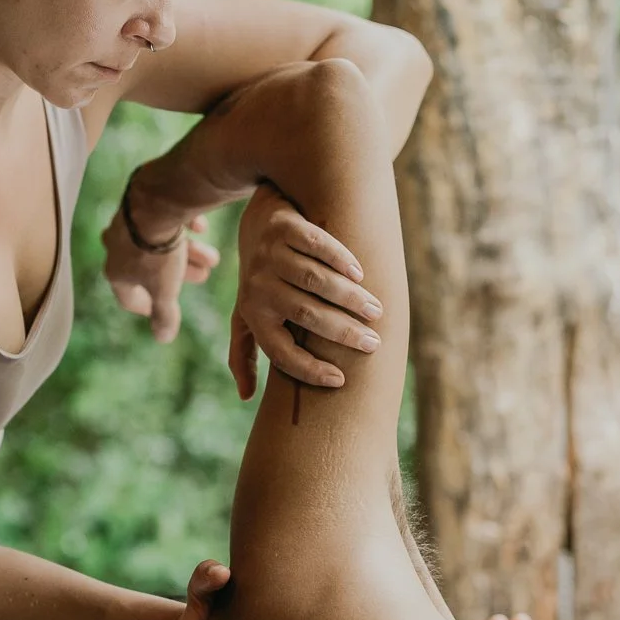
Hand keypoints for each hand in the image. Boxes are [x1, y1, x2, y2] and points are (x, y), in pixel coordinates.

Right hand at [102, 179, 218, 345]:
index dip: (146, 307)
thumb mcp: (165, 288)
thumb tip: (163, 338)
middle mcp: (116, 246)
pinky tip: (199, 227)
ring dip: (188, 252)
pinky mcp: (140, 200)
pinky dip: (182, 225)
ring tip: (213, 257)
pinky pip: (163, 216)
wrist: (157, 201)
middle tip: (204, 276)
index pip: (127, 296)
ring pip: (160, 242)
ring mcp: (128, 222)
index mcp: (117, 270)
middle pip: (151, 267)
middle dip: (180, 274)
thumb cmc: (157, 250)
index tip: (162, 310)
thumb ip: (164, 314)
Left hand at [228, 185, 383, 399]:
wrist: (256, 223)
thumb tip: (244, 397)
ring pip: (315, 280)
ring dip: (349, 298)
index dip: (309, 370)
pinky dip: (340, 259)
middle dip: (343, 332)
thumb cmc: (261, 281)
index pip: (280, 352)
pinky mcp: (283, 227)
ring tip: (375, 311)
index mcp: (253, 315)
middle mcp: (258, 286)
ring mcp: (270, 255)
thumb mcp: (246, 316)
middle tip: (372, 343)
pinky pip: (316, 245)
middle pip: (306, 315)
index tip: (340, 380)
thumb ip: (244, 352)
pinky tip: (360, 274)